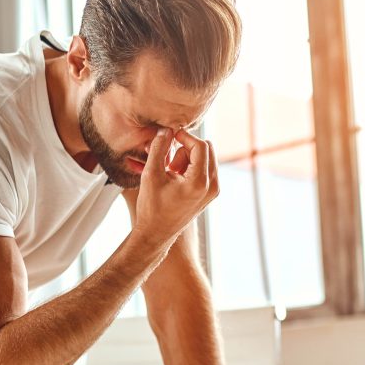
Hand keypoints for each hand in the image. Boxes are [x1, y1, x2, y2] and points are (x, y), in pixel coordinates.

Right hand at [132, 128, 217, 248]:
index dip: (185, 136)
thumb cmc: (152, 207)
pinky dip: (191, 167)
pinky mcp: (210, 193)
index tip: (170, 136)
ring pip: (206, 158)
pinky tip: (176, 179)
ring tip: (171, 174)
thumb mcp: (151, 175)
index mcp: (199, 182)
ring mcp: (213, 191)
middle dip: (187, 148)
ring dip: (188, 158)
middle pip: (207, 149)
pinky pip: (205, 169)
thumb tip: (166, 130)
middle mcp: (212, 187)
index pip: (200, 146)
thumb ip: (159, 148)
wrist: (156, 233)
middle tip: (169, 162)